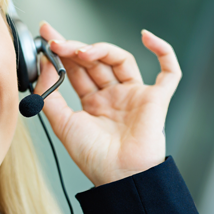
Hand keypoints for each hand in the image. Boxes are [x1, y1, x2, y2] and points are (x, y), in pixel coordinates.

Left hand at [33, 22, 181, 185]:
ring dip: (100, 49)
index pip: (76, 70)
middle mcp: (113, 96)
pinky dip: (163, 51)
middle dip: (74, 48)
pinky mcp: (155, 99)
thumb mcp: (62, 123)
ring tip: (80, 51)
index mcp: (92, 102)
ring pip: (119, 60)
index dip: (62, 53)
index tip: (46, 37)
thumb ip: (50, 95)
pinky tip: (146, 38)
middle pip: (94, 62)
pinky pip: (169, 72)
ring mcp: (134, 95)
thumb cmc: (92, 157)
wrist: (117, 176)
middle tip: (55, 41)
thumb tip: (44, 65)